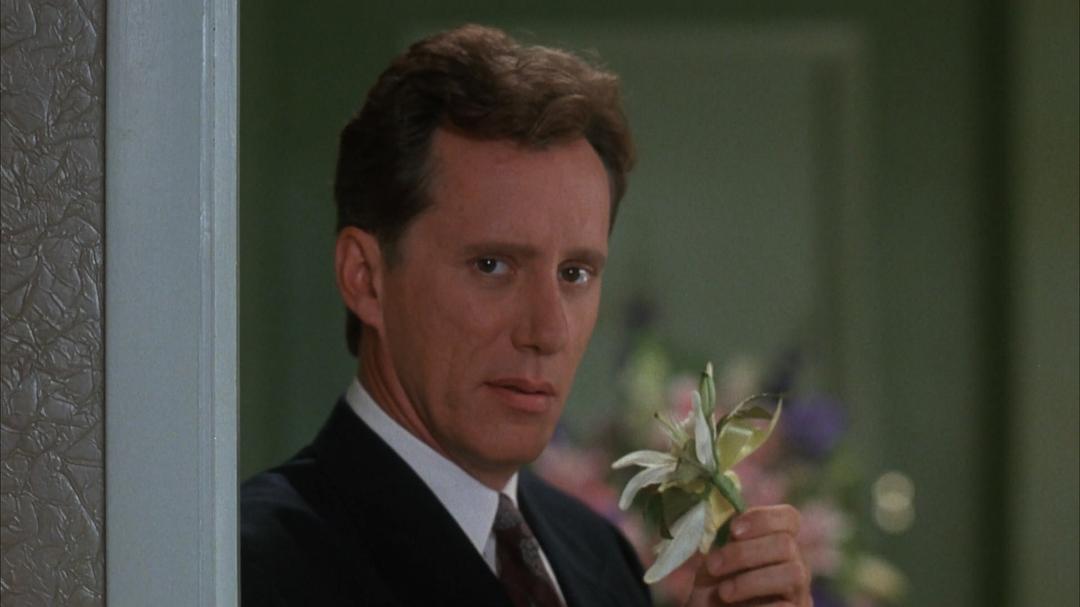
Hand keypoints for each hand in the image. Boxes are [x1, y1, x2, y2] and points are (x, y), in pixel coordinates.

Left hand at [684, 505, 811, 606]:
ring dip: (751, 581)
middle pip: (786, 544)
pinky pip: (786, 606)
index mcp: (777, 543)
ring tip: (723, 592)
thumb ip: (721, 536)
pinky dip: (758, 606)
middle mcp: (795, 564)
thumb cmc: (712, 587)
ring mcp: (800, 592)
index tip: (733, 530)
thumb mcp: (712, 558)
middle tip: (713, 566)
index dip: (763, 518)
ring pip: (793, 572)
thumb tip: (718, 510)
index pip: (789, 518)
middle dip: (744, 553)